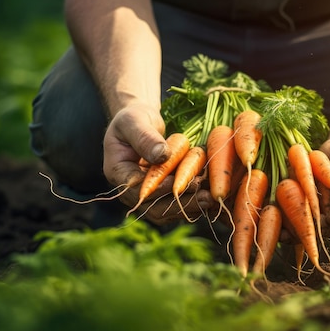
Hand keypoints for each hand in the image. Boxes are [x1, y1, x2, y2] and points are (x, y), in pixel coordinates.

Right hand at [102, 105, 215, 224]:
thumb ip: (145, 137)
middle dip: (179, 204)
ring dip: (190, 207)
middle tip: (203, 197)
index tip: (176, 183)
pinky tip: (210, 196)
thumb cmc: (135, 119)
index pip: (136, 188)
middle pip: (153, 207)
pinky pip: (176, 206)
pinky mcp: (162, 196)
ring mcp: (147, 195)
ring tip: (211, 199)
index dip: (156, 189)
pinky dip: (193, 203)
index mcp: (118, 172)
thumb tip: (162, 155)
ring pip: (167, 211)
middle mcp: (131, 190)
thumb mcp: (135, 121)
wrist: (142, 124)